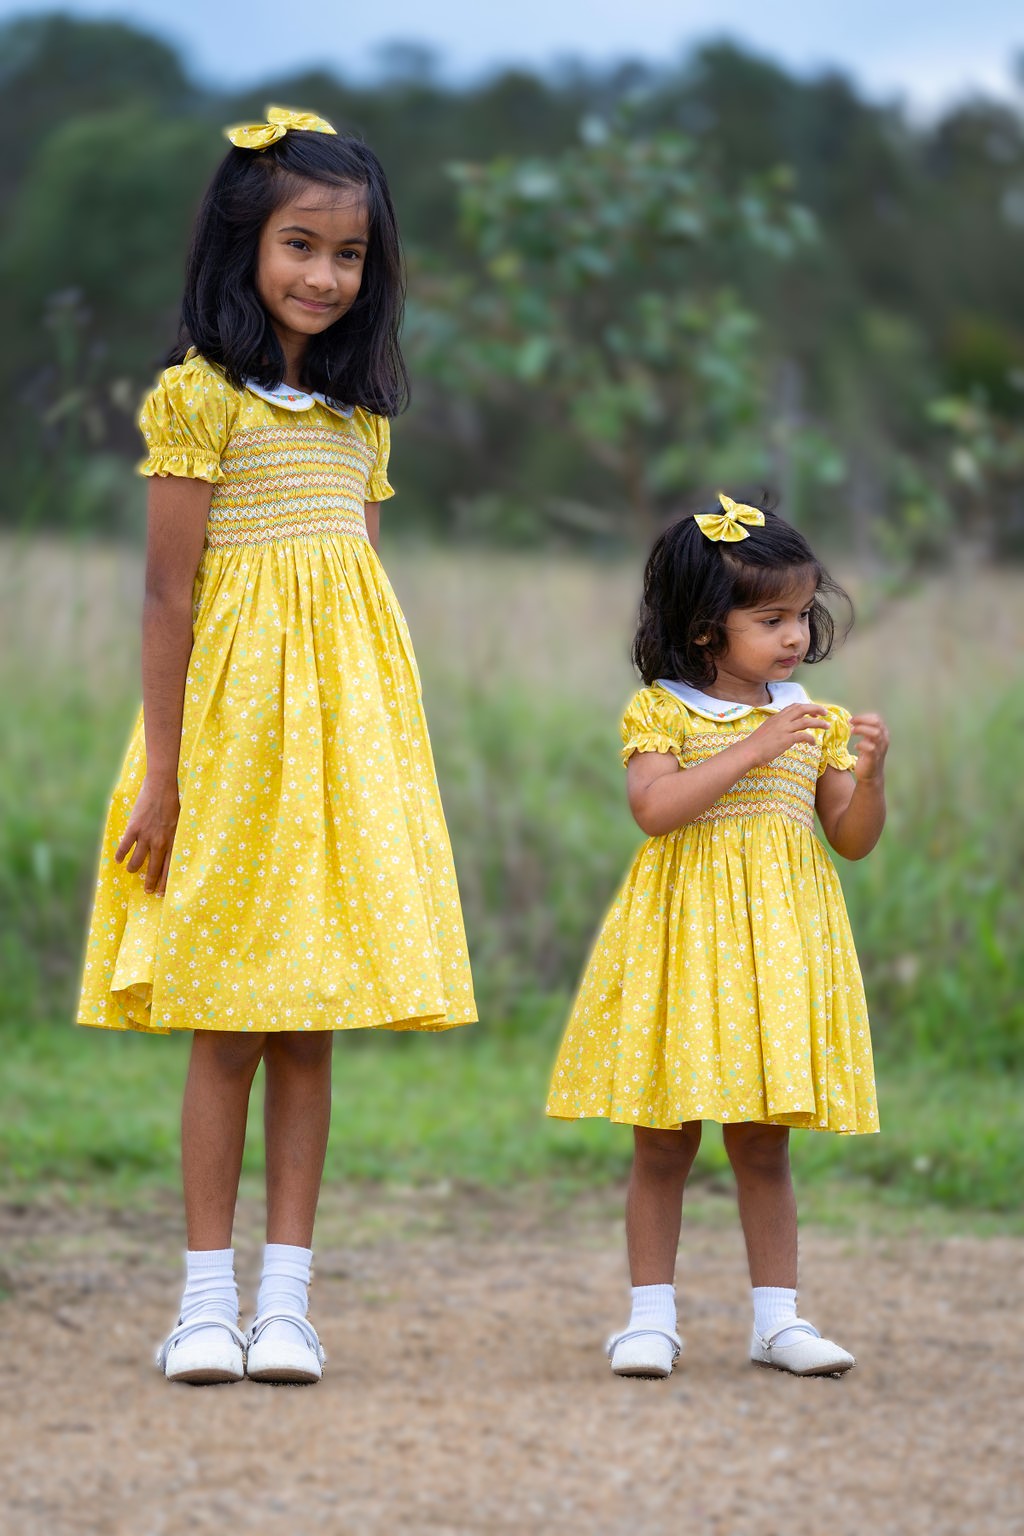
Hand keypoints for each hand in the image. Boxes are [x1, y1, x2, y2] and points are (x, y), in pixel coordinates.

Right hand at [115, 773, 179, 894]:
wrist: (161, 787)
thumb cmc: (173, 803)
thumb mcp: (179, 823)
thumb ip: (174, 837)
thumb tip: (171, 849)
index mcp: (172, 841)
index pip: (169, 868)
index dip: (165, 882)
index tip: (162, 892)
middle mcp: (159, 842)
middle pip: (154, 868)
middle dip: (151, 882)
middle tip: (148, 891)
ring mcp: (146, 836)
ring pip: (137, 860)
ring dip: (133, 868)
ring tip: (131, 872)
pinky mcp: (134, 828)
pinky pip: (125, 846)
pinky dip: (121, 854)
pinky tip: (118, 860)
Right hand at [744, 702, 829, 766]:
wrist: (749, 751)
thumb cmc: (755, 744)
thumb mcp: (766, 730)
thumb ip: (776, 727)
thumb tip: (784, 730)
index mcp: (776, 717)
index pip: (794, 706)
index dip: (806, 707)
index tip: (813, 712)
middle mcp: (781, 720)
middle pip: (802, 709)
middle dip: (816, 709)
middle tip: (826, 713)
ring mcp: (784, 729)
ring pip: (806, 721)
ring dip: (819, 723)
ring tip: (827, 726)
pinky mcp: (786, 739)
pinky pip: (803, 736)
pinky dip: (811, 738)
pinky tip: (813, 743)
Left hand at [849, 713, 888, 782]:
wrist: (870, 775)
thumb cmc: (867, 756)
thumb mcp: (868, 740)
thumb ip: (865, 731)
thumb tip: (854, 720)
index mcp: (883, 733)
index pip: (876, 719)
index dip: (864, 717)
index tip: (853, 719)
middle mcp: (884, 739)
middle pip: (876, 723)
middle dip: (862, 720)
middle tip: (851, 722)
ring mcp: (880, 748)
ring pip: (875, 733)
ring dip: (861, 729)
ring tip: (852, 732)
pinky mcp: (875, 758)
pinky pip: (871, 747)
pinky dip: (861, 744)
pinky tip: (856, 746)